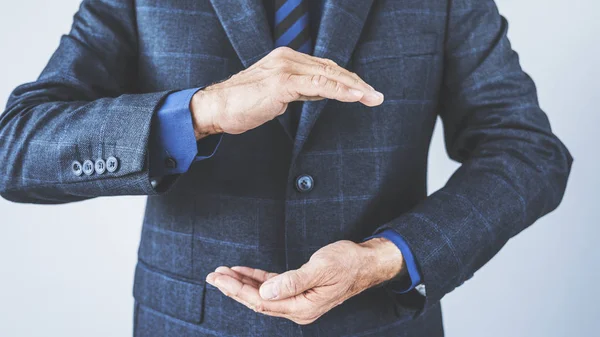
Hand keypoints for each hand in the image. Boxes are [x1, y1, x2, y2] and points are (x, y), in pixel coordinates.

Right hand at [190, 46, 383, 139]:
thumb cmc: (241, 104)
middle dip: (356, 83)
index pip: (325, 67)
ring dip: (354, 87)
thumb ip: (298, 90)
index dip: (347, 80)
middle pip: (331, 69)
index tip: (364, 91)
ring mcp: (285, 68)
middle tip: (376, 95)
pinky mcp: (281, 83)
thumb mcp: (276, 94)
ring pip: (328, 75)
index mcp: (286, 59)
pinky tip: (355, 96)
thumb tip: (320, 93)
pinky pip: (317, 85)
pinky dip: (339, 90)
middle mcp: (287, 58)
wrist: (215, 107)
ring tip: (372, 97)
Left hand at [205, 238, 403, 324]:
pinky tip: (244, 272)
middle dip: (233, 288)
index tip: (220, 278)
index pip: (261, 301)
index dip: (237, 290)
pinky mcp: (300, 290)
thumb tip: (265, 293)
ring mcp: (299, 301)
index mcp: (302, 307)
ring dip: (242, 283)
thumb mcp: (320, 268)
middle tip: (213, 275)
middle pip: (258, 301)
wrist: (367, 263)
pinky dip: (257, 279)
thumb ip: (292, 282)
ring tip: (223, 273)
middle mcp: (298, 308)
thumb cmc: (347, 263)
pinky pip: (273, 287)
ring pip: (263, 295)